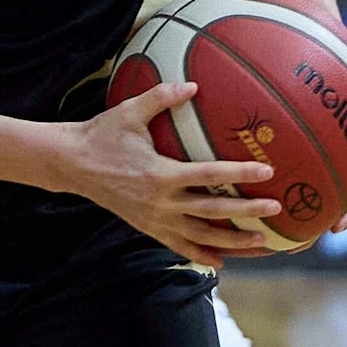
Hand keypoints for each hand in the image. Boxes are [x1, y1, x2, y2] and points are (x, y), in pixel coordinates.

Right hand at [60, 82, 283, 267]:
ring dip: (233, 241)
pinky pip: (180, 246)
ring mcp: (154, 219)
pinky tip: (223, 260)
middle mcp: (160, 202)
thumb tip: (193, 86)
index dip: (240, 173)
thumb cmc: (101, 135)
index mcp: (160, 173)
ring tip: (261, 242)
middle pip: (212, 210)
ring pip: (201, 236)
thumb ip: (161, 97)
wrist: (71, 164)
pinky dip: (203, 255)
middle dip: (247, 212)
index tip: (267, 171)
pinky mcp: (146, 228)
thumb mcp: (128, 112)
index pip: (209, 174)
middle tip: (275, 209)